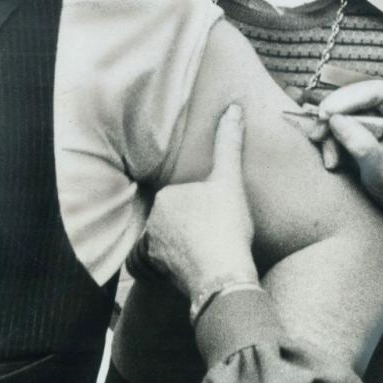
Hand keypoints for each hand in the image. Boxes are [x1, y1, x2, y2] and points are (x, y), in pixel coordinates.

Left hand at [141, 105, 256, 299]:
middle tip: (210, 235)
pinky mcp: (153, 273)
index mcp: (166, 197)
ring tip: (199, 253)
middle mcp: (151, 222)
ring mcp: (151, 249)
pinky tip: (178, 269)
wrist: (223, 275)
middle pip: (170, 220)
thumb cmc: (227, 226)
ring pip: (160, 242)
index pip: (181, 198)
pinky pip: (148, 267)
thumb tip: (233, 108)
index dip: (199, 207)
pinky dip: (158, 268)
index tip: (215, 217)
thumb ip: (229, 144)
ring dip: (172, 246)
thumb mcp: (231, 181)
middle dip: (184, 226)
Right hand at [311, 81, 382, 235]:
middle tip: (316, 135)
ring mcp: (376, 119)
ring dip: (329, 133)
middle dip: (333, 114)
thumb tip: (336, 120)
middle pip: (357, 97)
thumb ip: (363, 146)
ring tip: (330, 161)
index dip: (351, 98)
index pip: (380, 92)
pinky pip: (338, 124)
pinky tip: (332, 161)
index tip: (327, 114)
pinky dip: (330, 140)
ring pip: (344, 111)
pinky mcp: (361, 128)